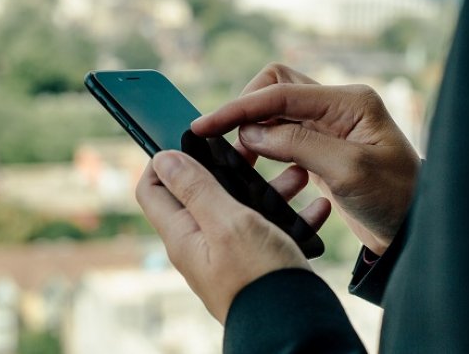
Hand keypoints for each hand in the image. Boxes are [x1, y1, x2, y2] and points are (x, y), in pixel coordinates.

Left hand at [136, 150, 330, 322]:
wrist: (295, 328)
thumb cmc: (259, 278)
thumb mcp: (226, 223)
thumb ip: (195, 188)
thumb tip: (163, 158)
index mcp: (183, 234)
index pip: (154, 189)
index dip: (166, 160)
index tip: (194, 140)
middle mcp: (202, 244)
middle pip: (203, 192)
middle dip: (229, 166)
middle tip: (254, 150)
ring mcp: (230, 254)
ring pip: (243, 207)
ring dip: (268, 188)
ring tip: (298, 175)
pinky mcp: (258, 263)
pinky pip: (270, 230)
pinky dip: (291, 215)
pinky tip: (315, 208)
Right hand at [191, 63, 420, 254]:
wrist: (414, 231)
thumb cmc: (394, 199)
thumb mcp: (348, 171)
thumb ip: (298, 145)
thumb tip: (251, 133)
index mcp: (350, 102)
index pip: (280, 92)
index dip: (238, 108)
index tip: (204, 126)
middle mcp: (339, 107)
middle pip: (276, 87)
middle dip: (246, 111)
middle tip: (227, 146)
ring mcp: (331, 127)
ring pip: (277, 111)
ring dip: (254, 131)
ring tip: (238, 162)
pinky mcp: (324, 149)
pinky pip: (284, 136)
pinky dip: (265, 147)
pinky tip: (258, 170)